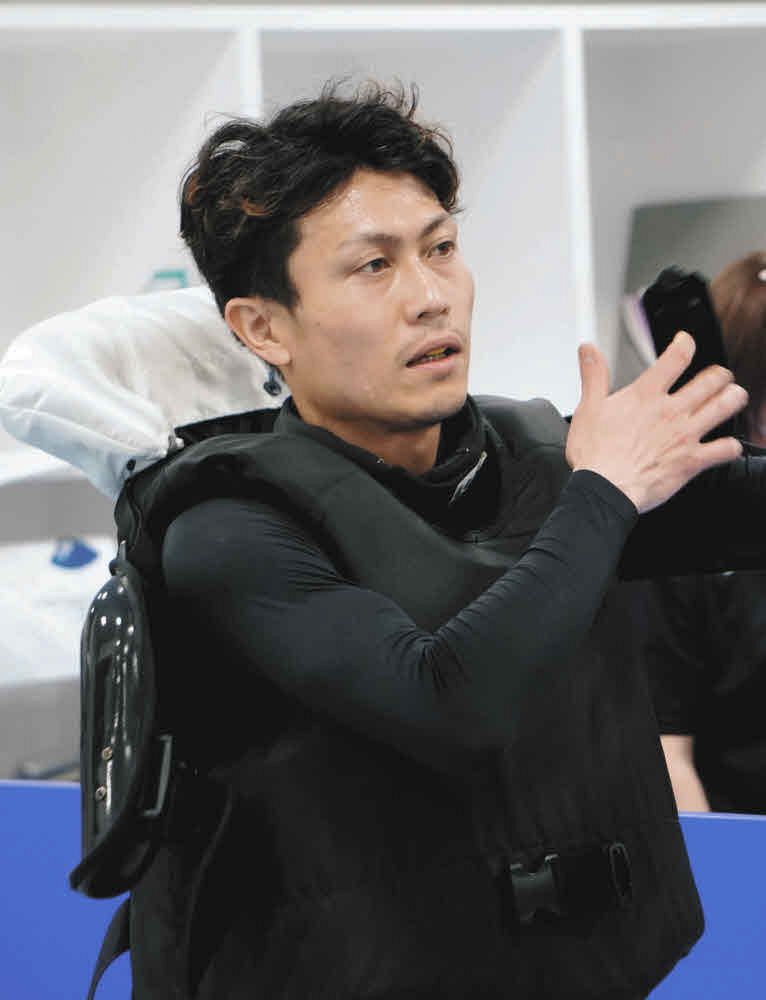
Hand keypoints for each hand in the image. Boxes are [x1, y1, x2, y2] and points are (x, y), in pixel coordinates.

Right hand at [566, 332, 746, 513]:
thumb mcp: (588, 408)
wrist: (604, 489)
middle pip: (711, 379)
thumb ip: (593, 375)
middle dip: (720, 374)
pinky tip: (729, 445)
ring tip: (734, 396)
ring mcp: (685, 435)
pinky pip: (725, 450)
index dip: (685, 344)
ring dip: (734, 398)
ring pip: (725, 407)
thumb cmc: (595, 454)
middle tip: (719, 376)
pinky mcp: (692, 461)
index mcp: (646, 395)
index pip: (676, 357)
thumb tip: (587, 350)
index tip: (686, 342)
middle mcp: (671, 411)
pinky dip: (731, 446)